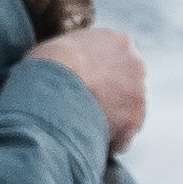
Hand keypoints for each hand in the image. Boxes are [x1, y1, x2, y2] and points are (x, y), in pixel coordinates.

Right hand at [19, 23, 146, 151]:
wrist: (51, 83)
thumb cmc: (45, 65)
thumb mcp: (61, 47)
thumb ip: (77, 56)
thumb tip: (70, 71)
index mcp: (117, 41)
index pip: (115, 62)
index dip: (97, 78)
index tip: (81, 89)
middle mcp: (135, 63)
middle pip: (126, 87)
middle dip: (109, 99)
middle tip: (81, 111)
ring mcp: (137, 92)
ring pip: (127, 113)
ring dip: (108, 122)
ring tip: (79, 129)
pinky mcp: (133, 119)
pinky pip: (122, 137)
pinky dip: (107, 142)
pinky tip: (85, 141)